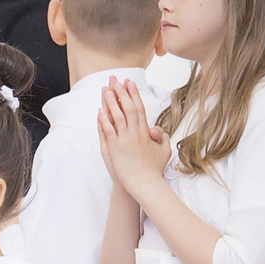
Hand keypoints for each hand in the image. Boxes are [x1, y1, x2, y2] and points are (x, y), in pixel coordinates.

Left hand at [98, 79, 168, 201]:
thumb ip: (162, 137)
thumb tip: (157, 130)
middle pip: (127, 108)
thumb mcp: (164, 150)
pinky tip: (100, 110)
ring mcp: (124, 140)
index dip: (133, 94)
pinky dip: (104, 120)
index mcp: (146, 132)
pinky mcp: (115, 148)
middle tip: (116, 80)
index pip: (139, 108)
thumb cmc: (153, 169)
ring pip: (117, 116)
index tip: (129, 83)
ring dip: (111, 102)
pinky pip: (108, 131)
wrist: (145, 183)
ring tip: (106, 90)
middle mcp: (135, 133)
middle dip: (121, 93)